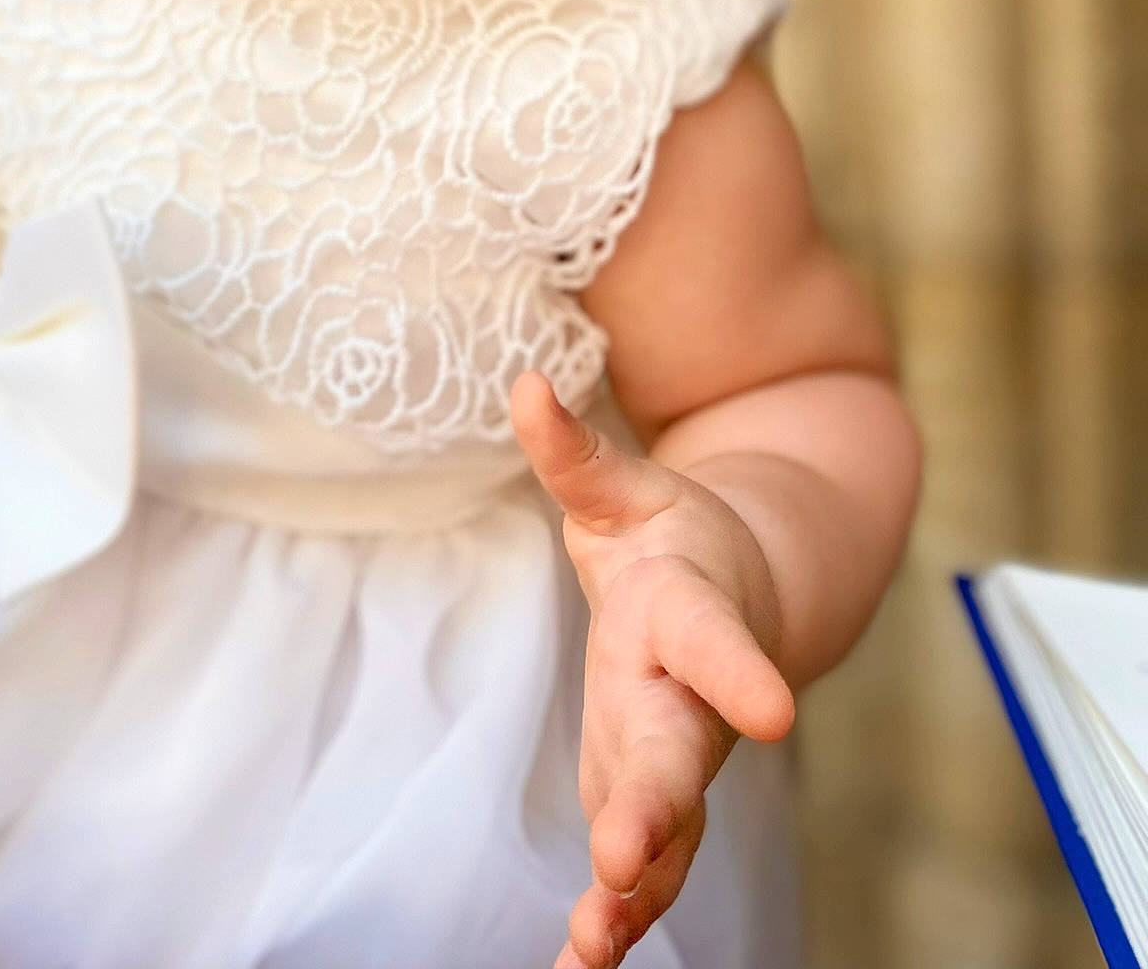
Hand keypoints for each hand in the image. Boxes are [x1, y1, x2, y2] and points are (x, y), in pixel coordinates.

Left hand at [511, 373, 794, 968]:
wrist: (738, 595)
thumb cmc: (670, 536)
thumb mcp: (624, 487)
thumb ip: (573, 451)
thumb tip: (522, 384)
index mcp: (687, 610)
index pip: (714, 639)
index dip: (738, 672)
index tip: (774, 710)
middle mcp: (690, 695)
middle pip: (681, 755)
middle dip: (655, 809)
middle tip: (625, 860)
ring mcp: (676, 753)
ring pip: (668, 829)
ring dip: (635, 888)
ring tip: (592, 944)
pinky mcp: (650, 796)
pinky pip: (644, 866)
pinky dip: (618, 916)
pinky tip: (580, 964)